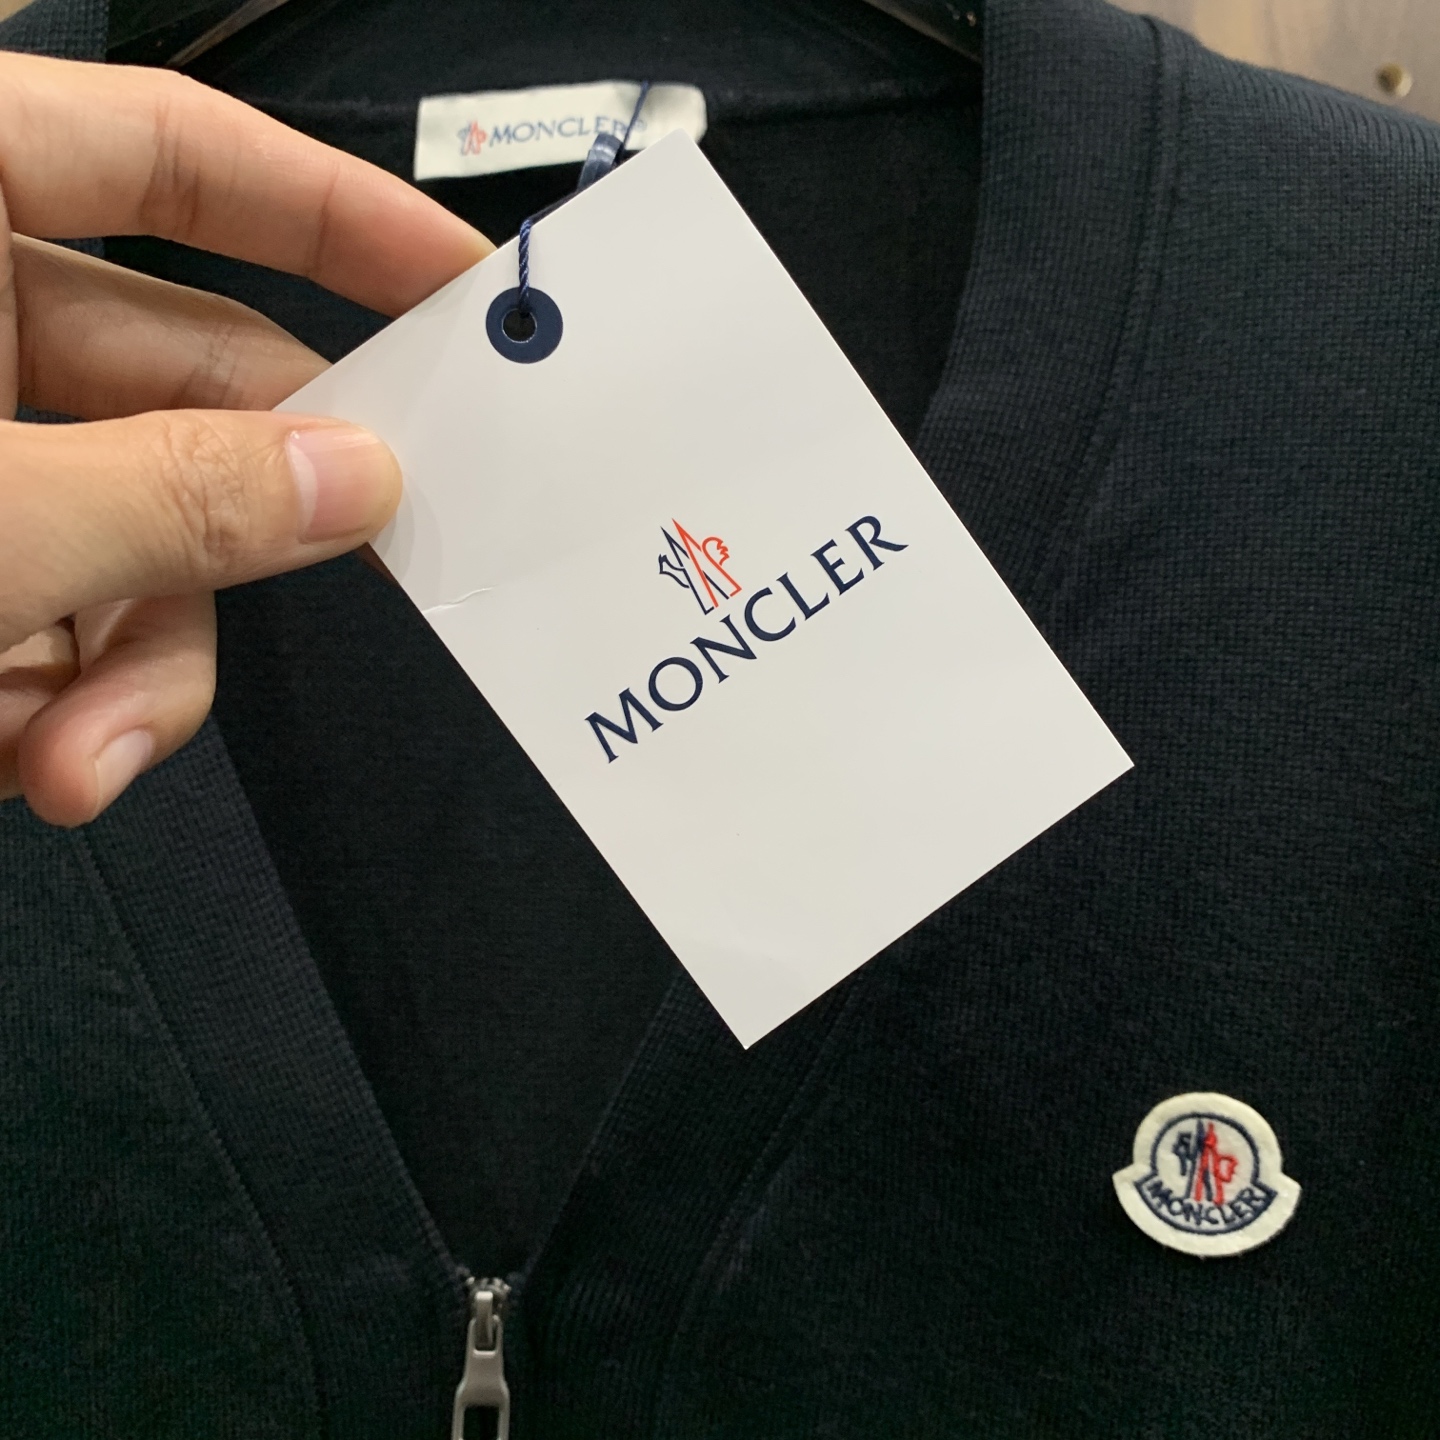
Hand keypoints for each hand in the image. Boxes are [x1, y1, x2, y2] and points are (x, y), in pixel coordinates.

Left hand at [0, 53, 491, 825]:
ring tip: (75, 763)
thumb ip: (177, 498)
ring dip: (128, 670)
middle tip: (351, 584)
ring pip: (127, 537)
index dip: (334, 213)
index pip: (178, 153)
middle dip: (230, 545)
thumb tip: (358, 482)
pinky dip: (50, 695)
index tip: (464, 293)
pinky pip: (50, 605)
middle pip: (180, 399)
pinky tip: (26, 758)